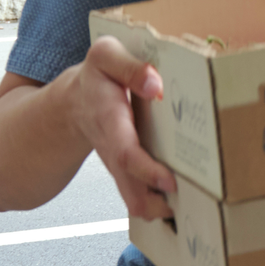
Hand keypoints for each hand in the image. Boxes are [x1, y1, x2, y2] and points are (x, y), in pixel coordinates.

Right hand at [69, 36, 175, 220]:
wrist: (73, 102)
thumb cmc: (96, 78)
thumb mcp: (105, 57)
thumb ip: (129, 66)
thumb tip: (155, 84)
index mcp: (109, 120)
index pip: (126, 152)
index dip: (146, 170)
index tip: (169, 181)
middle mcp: (113, 149)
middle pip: (131, 187)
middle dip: (157, 202)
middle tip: (188, 207)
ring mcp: (119, 165)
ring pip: (135, 199)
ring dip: (160, 209)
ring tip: (192, 208)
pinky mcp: (127, 171)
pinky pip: (140, 195)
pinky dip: (158, 203)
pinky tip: (183, 203)